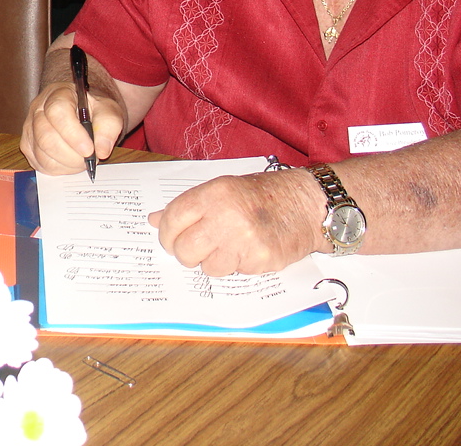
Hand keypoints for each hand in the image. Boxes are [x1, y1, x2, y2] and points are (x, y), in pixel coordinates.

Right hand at [20, 80, 123, 174]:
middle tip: (89, 159)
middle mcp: (38, 109)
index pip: (57, 112)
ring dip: (66, 164)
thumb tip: (101, 150)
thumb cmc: (94, 109)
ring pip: (41, 153)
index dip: (72, 134)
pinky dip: (59, 169)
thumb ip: (109, 126)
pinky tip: (71, 163)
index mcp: (58, 94)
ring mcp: (30, 128)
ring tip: (82, 160)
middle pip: (46, 136)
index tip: (89, 150)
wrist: (85, 112)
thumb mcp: (109, 110)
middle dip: (71, 155)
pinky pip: (39, 164)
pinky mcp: (28, 146)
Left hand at [148, 170, 324, 275]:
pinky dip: (238, 265)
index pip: (172, 219)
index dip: (166, 234)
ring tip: (229, 246)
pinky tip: (248, 250)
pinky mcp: (260, 260)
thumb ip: (189, 205)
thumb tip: (154, 220)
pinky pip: (235, 273)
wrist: (306, 204)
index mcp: (214, 193)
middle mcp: (226, 216)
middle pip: (185, 249)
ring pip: (208, 267)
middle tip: (196, 249)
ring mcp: (244, 240)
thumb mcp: (222, 188)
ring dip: (214, 262)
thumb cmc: (262, 195)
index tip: (169, 240)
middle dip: (186, 254)